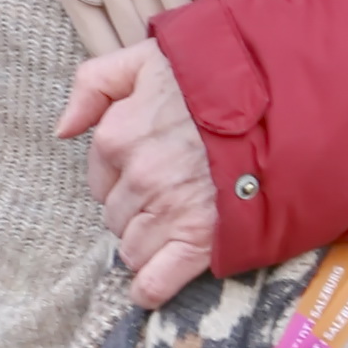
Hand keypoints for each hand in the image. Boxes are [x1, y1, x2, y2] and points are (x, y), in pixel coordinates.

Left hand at [57, 39, 219, 307]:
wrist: (284, 100)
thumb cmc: (218, 76)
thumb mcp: (147, 58)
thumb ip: (94, 83)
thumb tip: (63, 129)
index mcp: (117, 136)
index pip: (100, 179)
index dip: (123, 177)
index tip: (150, 168)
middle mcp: (137, 177)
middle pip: (116, 216)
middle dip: (137, 209)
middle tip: (172, 193)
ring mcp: (168, 211)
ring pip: (132, 249)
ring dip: (148, 242)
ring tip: (178, 225)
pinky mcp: (199, 241)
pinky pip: (155, 282)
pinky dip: (150, 289)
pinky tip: (149, 288)